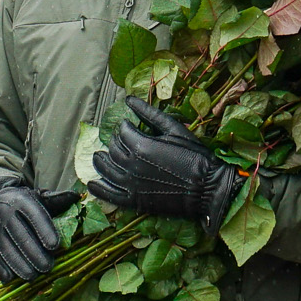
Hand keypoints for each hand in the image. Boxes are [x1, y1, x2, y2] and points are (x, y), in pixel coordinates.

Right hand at [0, 179, 78, 283]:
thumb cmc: (22, 203)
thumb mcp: (37, 196)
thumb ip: (56, 199)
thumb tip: (76, 196)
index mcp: (21, 201)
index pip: (34, 215)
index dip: (44, 230)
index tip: (55, 246)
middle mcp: (5, 214)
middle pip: (20, 235)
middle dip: (34, 253)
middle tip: (47, 267)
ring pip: (6, 249)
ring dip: (19, 265)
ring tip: (33, 276)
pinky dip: (2, 269)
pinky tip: (11, 279)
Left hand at [87, 100, 239, 231]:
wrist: (207, 189)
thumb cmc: (195, 156)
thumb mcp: (175, 130)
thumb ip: (150, 114)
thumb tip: (129, 99)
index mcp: (141, 145)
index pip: (122, 132)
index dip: (124, 127)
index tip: (127, 126)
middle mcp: (131, 164)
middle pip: (113, 149)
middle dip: (114, 142)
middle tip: (119, 141)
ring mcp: (131, 184)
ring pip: (106, 169)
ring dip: (100, 161)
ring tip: (100, 157)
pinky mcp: (133, 201)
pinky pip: (108, 194)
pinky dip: (98, 189)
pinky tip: (93, 183)